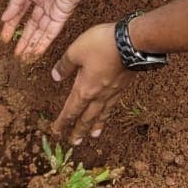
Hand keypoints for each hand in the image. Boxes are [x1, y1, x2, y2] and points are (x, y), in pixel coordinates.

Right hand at [1, 0, 102, 60]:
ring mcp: (53, 8)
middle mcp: (42, 0)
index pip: (19, 11)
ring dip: (32, 44)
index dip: (11, 25)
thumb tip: (4, 18)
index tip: (4, 38)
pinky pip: (52, 31)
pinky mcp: (63, 14)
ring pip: (41, 30)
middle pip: (31, 24)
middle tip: (15, 54)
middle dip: (23, 39)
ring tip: (23, 57)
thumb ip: (15, 2)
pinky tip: (35, 52)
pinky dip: (44, 42)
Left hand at [51, 22, 129, 142]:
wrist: (132, 44)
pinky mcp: (123, 87)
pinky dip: (107, 114)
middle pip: (86, 117)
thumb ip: (65, 65)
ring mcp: (112, 92)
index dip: (63, 122)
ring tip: (93, 136)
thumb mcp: (76, 50)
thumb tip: (55, 76)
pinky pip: (112, 106)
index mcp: (84, 89)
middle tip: (74, 143)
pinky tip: (108, 112)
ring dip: (96, 126)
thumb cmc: (102, 45)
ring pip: (101, 114)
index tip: (56, 132)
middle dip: (79, 130)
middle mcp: (98, 95)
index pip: (71, 110)